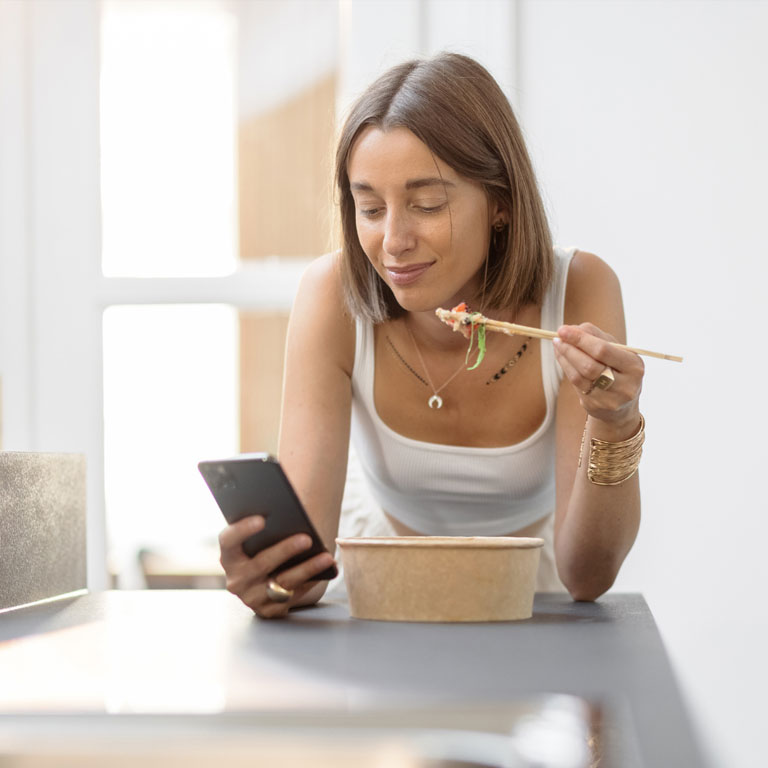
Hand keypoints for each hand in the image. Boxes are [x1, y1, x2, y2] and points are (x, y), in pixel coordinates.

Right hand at [218, 516, 336, 618]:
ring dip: (307, 569)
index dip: (243, 529)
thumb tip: (288, 509)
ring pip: (282, 583)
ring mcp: (251, 598)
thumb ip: (268, 524)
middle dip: (285, 550)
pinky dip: (310, 582)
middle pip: (261, 564)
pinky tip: (325, 571)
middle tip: (307, 538)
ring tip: (326, 557)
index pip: (229, 540)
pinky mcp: (268, 610)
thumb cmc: (264, 546)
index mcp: (228, 555)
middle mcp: (236, 580)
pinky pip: (293, 597)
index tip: (262, 519)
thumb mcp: (259, 537)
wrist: (266, 579)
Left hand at [554, 323, 643, 434]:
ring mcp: (609, 399)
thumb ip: (596, 335)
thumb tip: (571, 329)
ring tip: (558, 345)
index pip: (603, 350)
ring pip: (579, 376)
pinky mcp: (594, 406)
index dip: (580, 339)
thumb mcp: (616, 349)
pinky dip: (566, 368)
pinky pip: (575, 385)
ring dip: (564, 358)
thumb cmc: (618, 368)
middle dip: (569, 349)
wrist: (623, 404)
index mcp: (634, 367)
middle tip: (557, 338)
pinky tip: (562, 358)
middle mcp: (625, 386)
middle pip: (589, 365)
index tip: (563, 330)